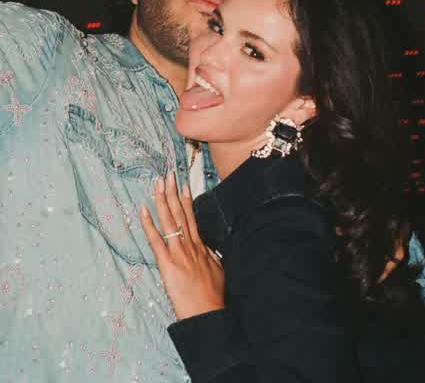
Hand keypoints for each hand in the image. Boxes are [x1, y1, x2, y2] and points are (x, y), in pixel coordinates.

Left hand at [140, 172, 224, 320]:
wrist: (208, 313)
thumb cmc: (213, 296)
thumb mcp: (217, 270)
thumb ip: (210, 256)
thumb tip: (207, 247)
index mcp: (201, 246)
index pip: (192, 217)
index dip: (186, 199)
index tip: (183, 184)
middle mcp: (190, 245)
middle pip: (180, 213)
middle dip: (173, 192)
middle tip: (167, 175)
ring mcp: (179, 253)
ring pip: (169, 220)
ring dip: (162, 200)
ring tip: (157, 184)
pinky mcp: (167, 264)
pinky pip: (156, 240)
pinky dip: (149, 224)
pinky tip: (143, 210)